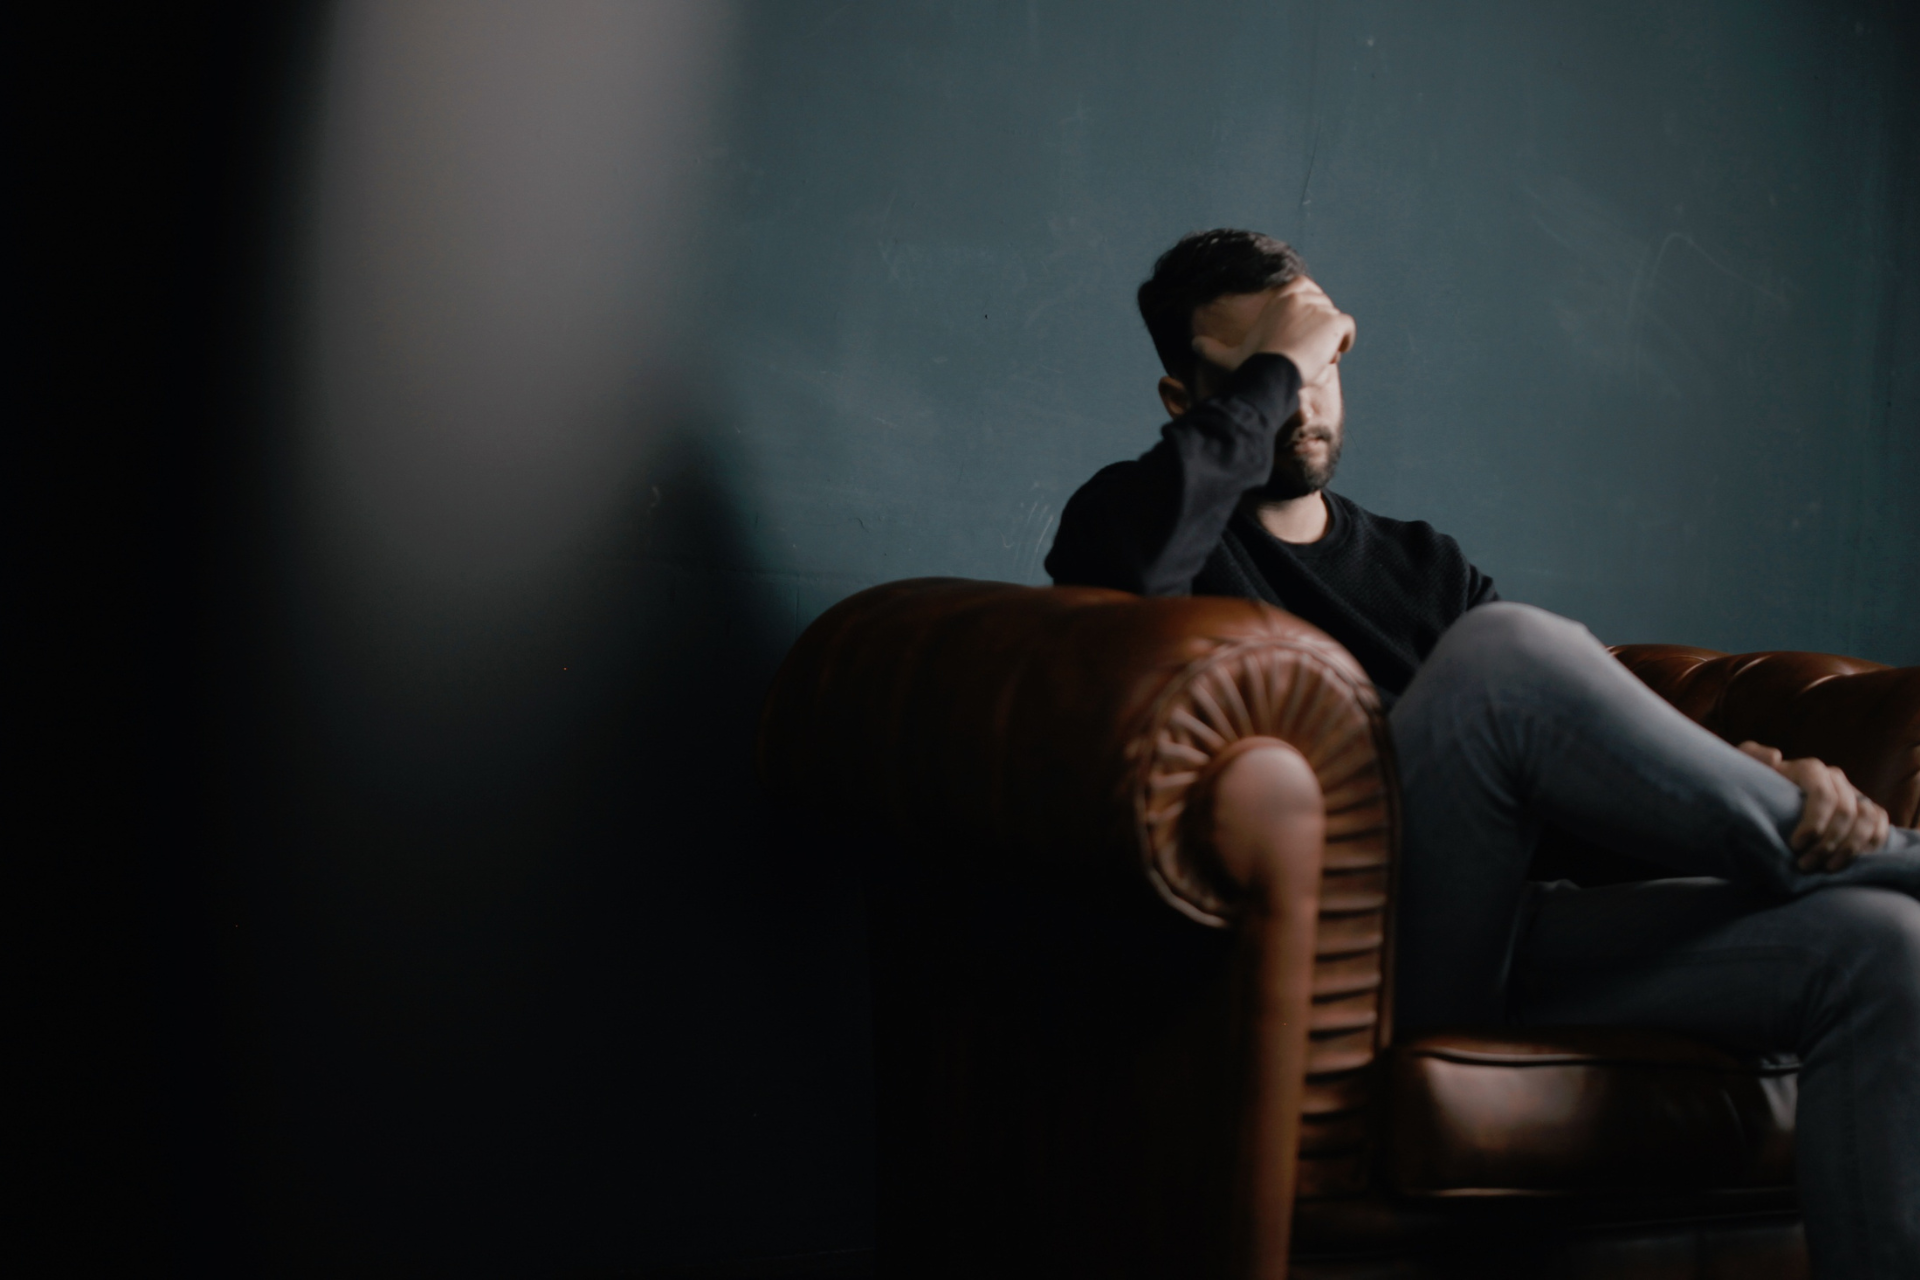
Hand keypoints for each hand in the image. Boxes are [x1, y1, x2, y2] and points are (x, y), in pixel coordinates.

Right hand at [1190, 276, 1355, 384]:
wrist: (1272, 371)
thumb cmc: (1251, 364)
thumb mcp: (1229, 356)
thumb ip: (1212, 349)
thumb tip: (1193, 344)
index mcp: (1282, 296)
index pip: (1305, 291)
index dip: (1306, 313)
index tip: (1300, 333)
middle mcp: (1302, 295)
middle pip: (1322, 308)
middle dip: (1318, 328)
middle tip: (1305, 352)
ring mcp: (1320, 306)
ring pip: (1334, 322)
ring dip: (1329, 340)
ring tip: (1314, 359)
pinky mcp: (1335, 321)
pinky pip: (1348, 329)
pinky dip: (1344, 342)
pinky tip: (1331, 356)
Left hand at [1737, 741, 1889, 871]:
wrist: (1768, 804)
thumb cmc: (1755, 790)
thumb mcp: (1745, 772)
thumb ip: (1752, 758)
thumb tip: (1776, 757)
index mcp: (1809, 770)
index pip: (1822, 793)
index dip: (1814, 821)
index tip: (1796, 845)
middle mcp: (1835, 779)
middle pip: (1845, 810)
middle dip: (1827, 842)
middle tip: (1806, 865)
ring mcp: (1853, 794)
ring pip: (1866, 818)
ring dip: (1850, 847)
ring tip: (1827, 868)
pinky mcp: (1866, 811)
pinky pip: (1880, 824)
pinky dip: (1871, 844)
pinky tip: (1850, 861)